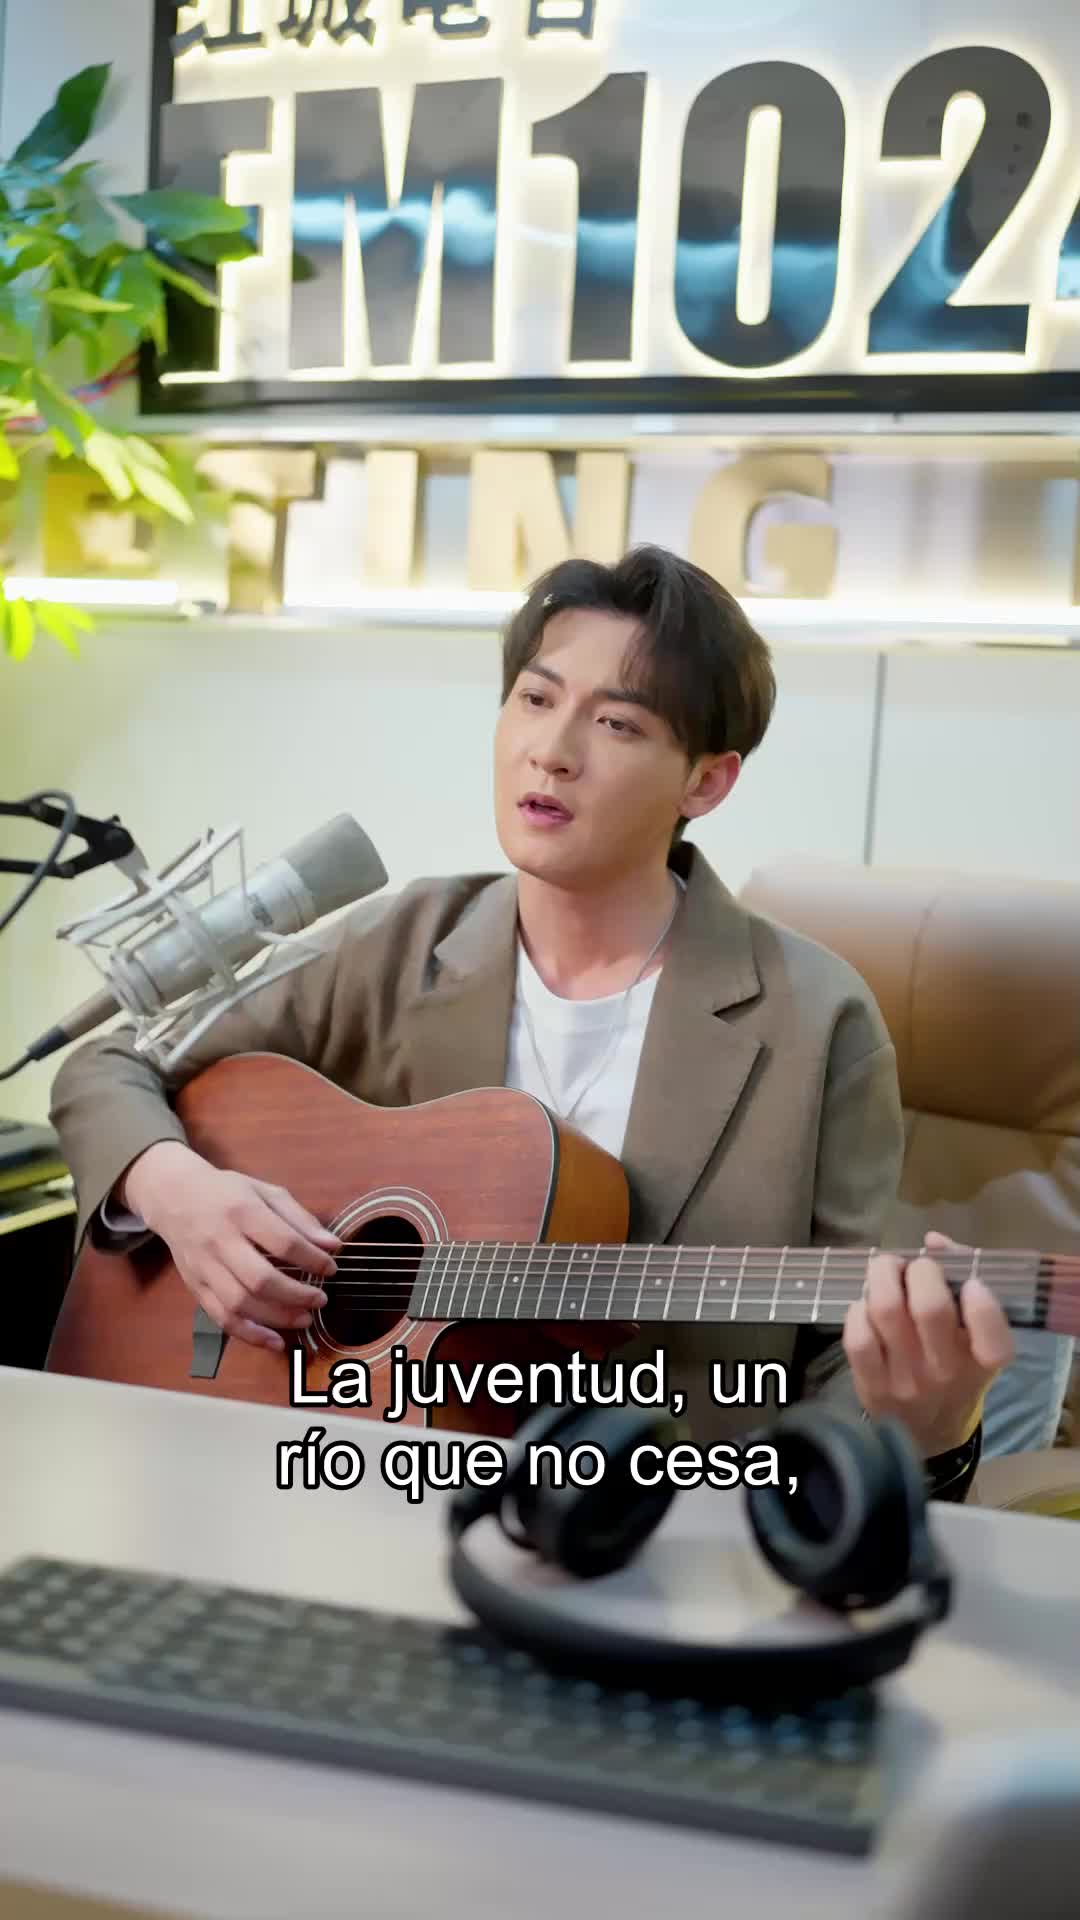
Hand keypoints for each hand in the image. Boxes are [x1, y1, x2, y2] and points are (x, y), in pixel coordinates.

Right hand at [124, 1141, 341, 1352]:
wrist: (174, 1196)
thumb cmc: (227, 1193)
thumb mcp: (266, 1192)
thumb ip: (300, 1219)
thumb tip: (332, 1246)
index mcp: (243, 1211)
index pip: (283, 1242)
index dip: (312, 1259)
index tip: (331, 1268)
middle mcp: (220, 1241)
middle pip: (260, 1279)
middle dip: (297, 1295)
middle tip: (321, 1299)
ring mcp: (205, 1267)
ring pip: (240, 1303)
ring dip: (277, 1318)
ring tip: (304, 1319)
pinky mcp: (196, 1286)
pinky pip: (221, 1318)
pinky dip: (249, 1335)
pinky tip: (275, 1341)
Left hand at [842, 1230, 1013, 1456]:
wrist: (928, 1427)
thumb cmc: (955, 1365)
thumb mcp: (975, 1334)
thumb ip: (962, 1278)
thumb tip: (933, 1241)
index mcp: (983, 1361)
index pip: (992, 1337)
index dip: (982, 1302)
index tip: (972, 1283)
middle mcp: (947, 1373)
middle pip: (930, 1307)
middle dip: (920, 1270)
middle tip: (915, 1267)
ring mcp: (906, 1381)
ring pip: (886, 1311)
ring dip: (882, 1277)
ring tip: (886, 1272)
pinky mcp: (871, 1386)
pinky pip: (858, 1337)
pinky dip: (858, 1310)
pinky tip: (866, 1306)